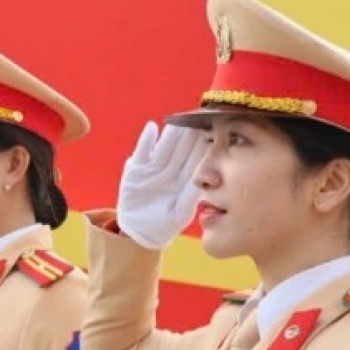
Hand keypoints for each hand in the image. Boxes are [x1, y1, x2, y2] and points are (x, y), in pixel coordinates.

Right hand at [116, 122, 206, 248]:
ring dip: (170, 135)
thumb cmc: (165, 224)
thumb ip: (191, 196)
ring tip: (177, 121)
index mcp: (184, 178)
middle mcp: (170, 169)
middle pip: (181, 149)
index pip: (195, 158)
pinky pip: (142, 152)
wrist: (140, 231)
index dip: (202, 145)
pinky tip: (152, 129)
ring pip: (164, 147)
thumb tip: (202, 178)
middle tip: (198, 118)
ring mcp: (153, 168)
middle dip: (189, 134)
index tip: (213, 132)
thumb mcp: (181, 212)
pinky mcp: (137, 169)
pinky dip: (146, 141)